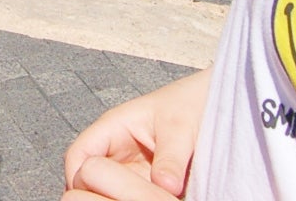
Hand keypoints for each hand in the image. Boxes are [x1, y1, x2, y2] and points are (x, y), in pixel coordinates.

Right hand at [63, 67, 209, 198]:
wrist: (216, 104)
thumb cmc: (192, 104)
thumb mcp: (180, 128)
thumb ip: (170, 158)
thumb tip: (165, 187)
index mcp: (113, 127)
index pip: (79, 155)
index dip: (78, 178)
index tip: (95, 199)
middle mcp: (116, 148)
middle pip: (89, 177)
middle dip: (97, 194)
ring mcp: (131, 166)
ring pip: (110, 189)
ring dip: (117, 198)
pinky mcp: (148, 180)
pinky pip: (133, 195)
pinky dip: (134, 200)